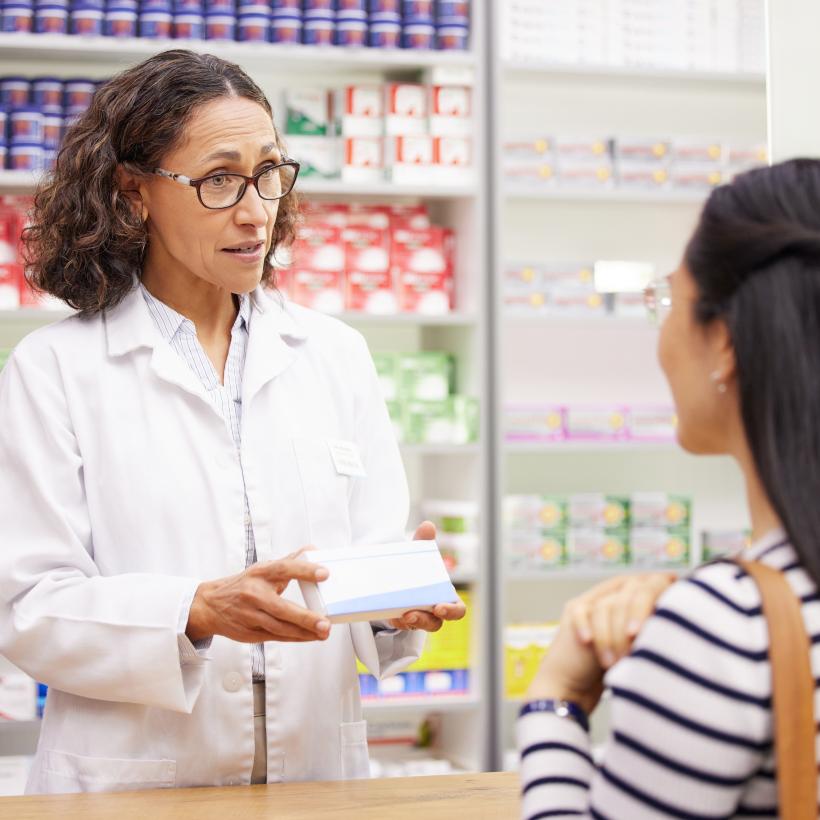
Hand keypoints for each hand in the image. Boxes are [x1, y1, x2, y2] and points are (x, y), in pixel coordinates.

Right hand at [186, 552, 331, 643]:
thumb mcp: (263, 568)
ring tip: (322, 633)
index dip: (305, 570)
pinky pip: (275, 637)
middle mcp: (254, 594)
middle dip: (305, 617)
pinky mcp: (249, 632)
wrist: (210, 605)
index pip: (284, 568)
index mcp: (260, 573)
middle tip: (325, 622)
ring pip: (279, 627)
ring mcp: (250, 615)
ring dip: (303, 632)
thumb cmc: (243, 585)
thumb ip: (289, 561)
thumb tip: (313, 550)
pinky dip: (294, 638)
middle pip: (282, 607)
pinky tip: (309, 637)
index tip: (325, 574)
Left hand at [388, 520, 466, 631]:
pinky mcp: (402, 620)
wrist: (397, 575)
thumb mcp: (418, 554)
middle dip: (424, 621)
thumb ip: (423, 541)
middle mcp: (433, 610)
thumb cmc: (416, 567)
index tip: (439, 607)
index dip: (451, 611)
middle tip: (411, 615)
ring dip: (408, 622)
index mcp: (444, 595)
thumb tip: (427, 525)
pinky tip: (388, 613)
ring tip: (398, 615)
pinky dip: (395, 620)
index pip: (457, 610)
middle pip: (435, 623)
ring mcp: (418, 617)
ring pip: (417, 626)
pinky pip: (401, 625)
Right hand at [526, 572, 675, 713]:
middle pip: (632, 589)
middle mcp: (615, 592)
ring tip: (616, 663)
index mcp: (638, 596)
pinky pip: (585, 614)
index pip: (653, 582)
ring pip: (608, 606)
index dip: (660, 597)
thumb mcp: (643, 649)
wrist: (574, 685)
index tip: (666, 622)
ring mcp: (593, 600)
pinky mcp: (573, 610)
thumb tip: (684, 627)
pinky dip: (592, 633)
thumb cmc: (616, 670)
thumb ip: (656, 632)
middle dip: (637, 616)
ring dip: (613, 636)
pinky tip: (594, 648)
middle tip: (636, 643)